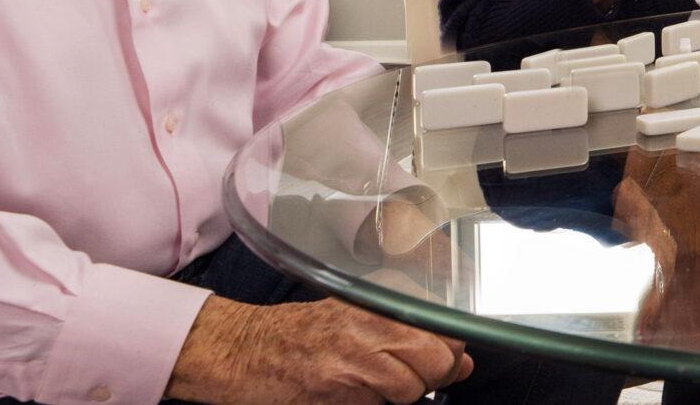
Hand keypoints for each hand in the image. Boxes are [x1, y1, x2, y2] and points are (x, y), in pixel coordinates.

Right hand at [166, 296, 470, 404]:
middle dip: (431, 377)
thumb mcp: (354, 319)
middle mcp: (368, 327)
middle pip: (437, 361)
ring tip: (369, 384)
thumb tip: (462, 363)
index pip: (445, 329)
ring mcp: (352, 362)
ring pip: (410, 390)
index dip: (449, 352)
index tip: (442, 360)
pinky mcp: (336, 393)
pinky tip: (349, 394)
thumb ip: (411, 336)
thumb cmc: (295, 335)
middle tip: (407, 377)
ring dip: (399, 396)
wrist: (238, 352)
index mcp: (376, 303)